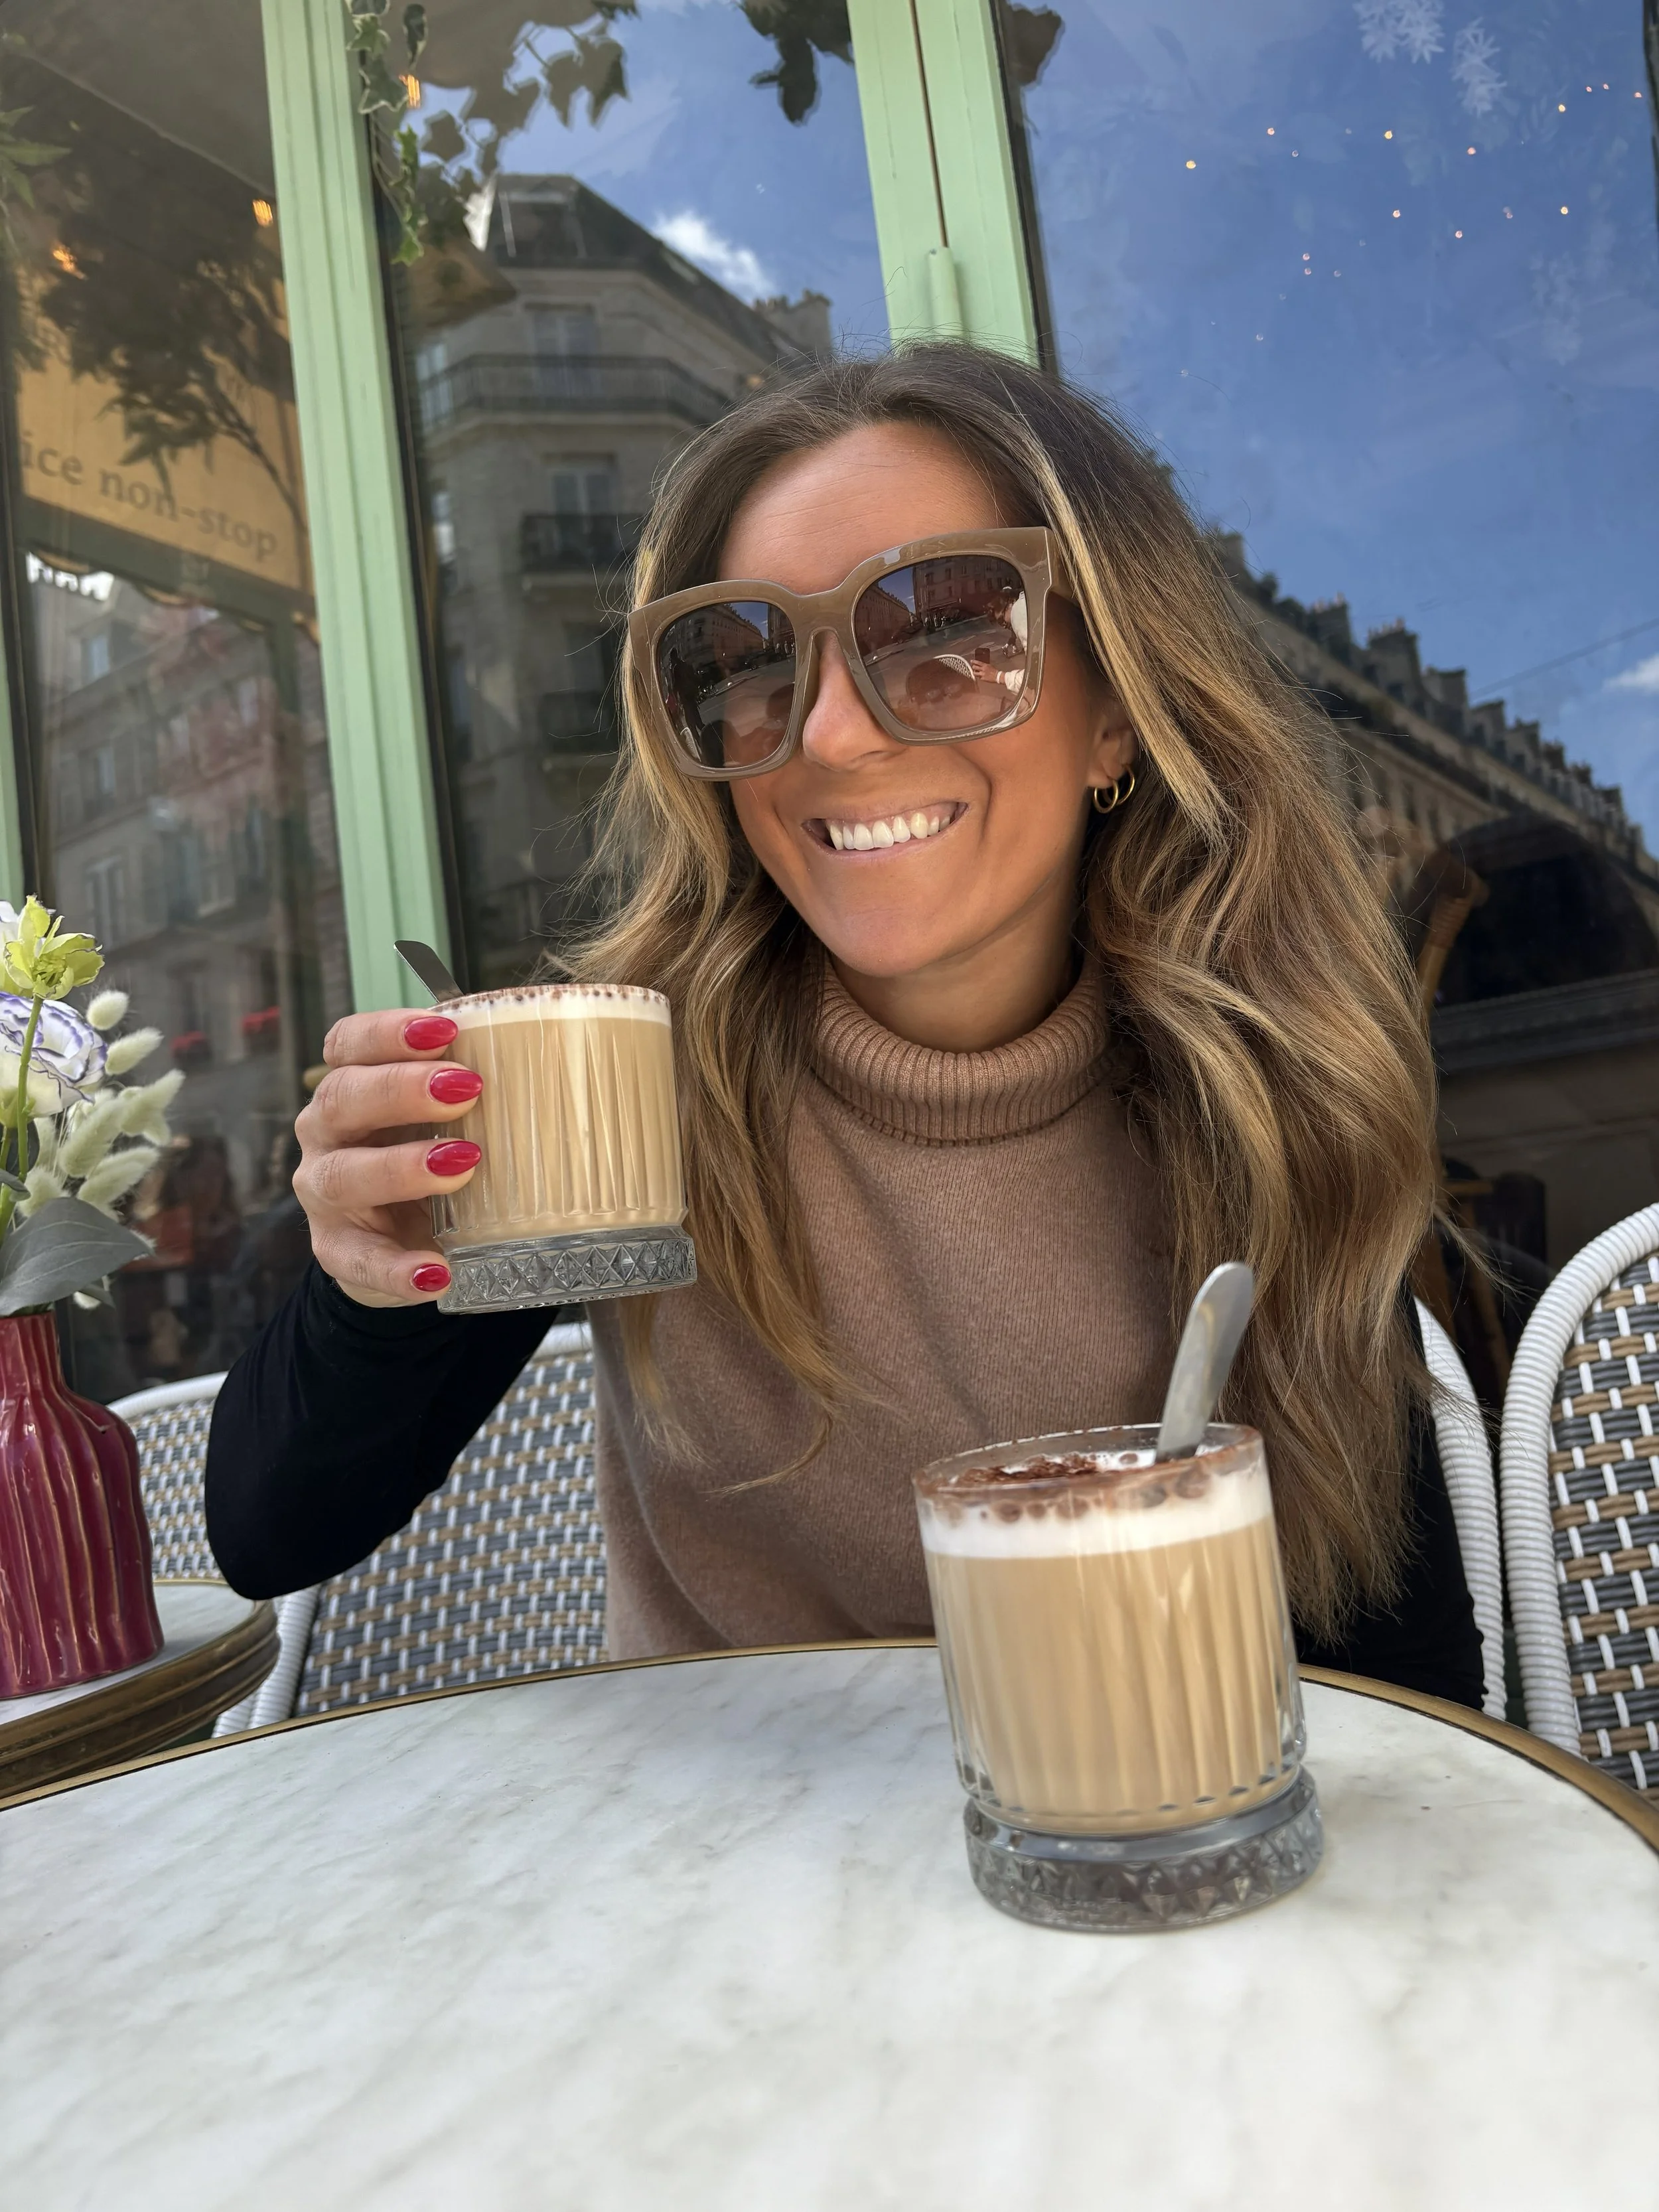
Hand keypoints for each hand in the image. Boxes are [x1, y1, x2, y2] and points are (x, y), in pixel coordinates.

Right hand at [294, 1009, 482, 1307]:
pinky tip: (437, 1272)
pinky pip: (359, 1261)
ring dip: (401, 1168)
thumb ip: (475, 1093)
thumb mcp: (446, 1119)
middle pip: (342, 1099)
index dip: (387, 1032)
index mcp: (352, 1088)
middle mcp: (327, 1134)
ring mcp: (325, 1194)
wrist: (404, 1239)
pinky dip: (397, 1269)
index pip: (348, 1044)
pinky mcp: (336, 1250)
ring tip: (461, 1166)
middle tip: (465, 1089)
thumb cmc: (430, 1155)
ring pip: (342, 1175)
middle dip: (401, 1089)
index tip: (444, 1029)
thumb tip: (561, 1061)